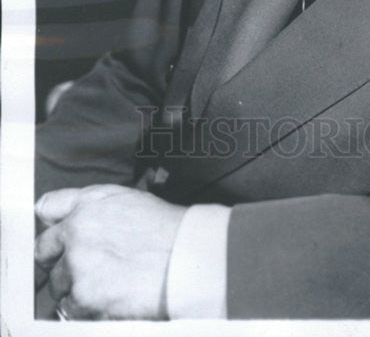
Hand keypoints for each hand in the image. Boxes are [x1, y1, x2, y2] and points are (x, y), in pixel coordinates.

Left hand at [34, 184, 184, 319]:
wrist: (185, 258)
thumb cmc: (166, 229)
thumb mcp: (129, 199)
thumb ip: (94, 205)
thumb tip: (72, 217)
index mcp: (88, 204)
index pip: (46, 208)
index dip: (52, 223)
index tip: (55, 237)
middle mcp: (76, 232)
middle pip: (43, 252)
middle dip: (58, 261)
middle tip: (82, 268)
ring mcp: (77, 266)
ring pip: (56, 284)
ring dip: (73, 287)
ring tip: (105, 285)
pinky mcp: (82, 297)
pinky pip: (69, 309)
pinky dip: (85, 309)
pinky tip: (108, 298)